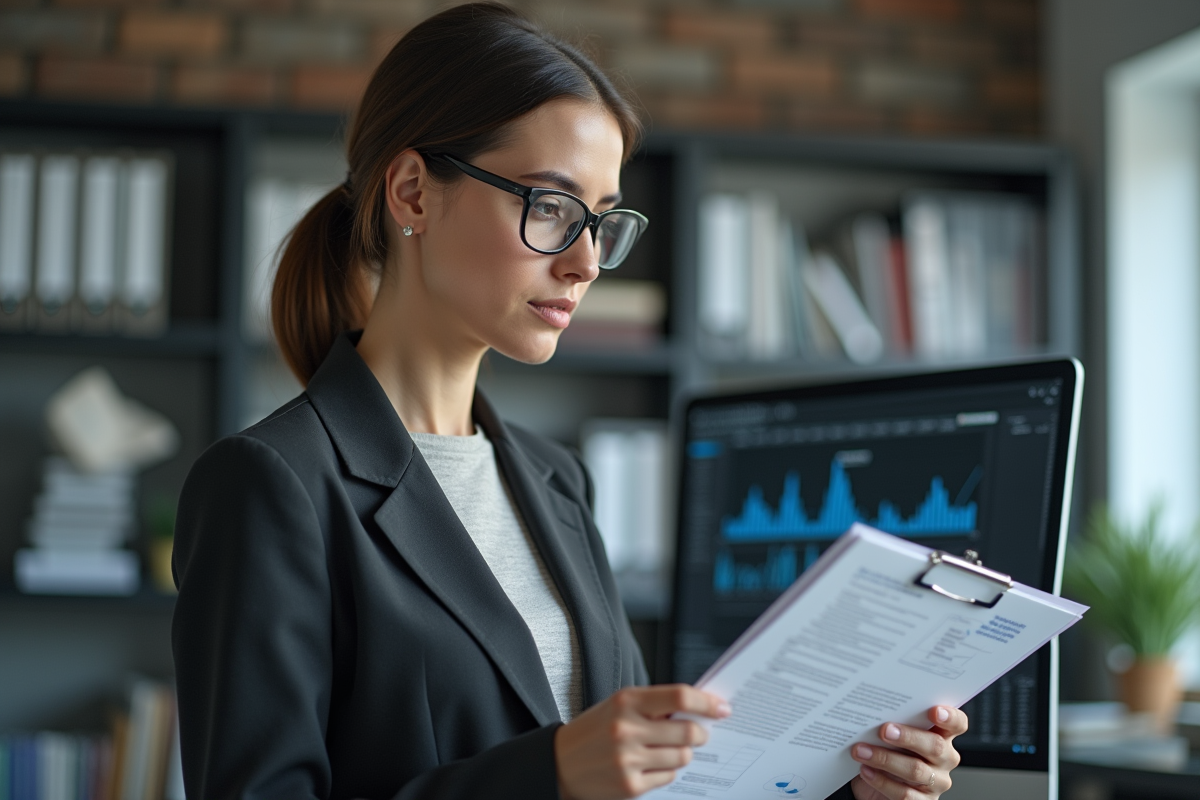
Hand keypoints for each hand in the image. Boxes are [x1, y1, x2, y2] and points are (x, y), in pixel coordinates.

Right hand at [554, 684, 731, 799]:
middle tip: (699, 732)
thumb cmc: (596, 730)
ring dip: (682, 753)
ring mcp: (628, 760)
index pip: (679, 697)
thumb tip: (699, 709)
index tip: (721, 708)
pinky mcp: (630, 786)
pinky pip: (668, 777)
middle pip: (688, 731)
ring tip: (666, 749)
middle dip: (700, 733)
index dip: (707, 703)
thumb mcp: (620, 705)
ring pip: (682, 757)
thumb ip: (655, 705)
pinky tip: (649, 765)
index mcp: (626, 702)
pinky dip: (666, 771)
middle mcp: (626, 730)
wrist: (559, 762)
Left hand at [849, 705, 967, 799]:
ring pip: (916, 770)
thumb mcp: (893, 734)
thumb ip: (894, 722)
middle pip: (936, 746)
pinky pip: (904, 794)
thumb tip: (875, 710)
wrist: (875, 782)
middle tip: (884, 730)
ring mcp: (936, 782)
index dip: (950, 717)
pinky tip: (866, 771)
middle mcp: (944, 759)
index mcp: (942, 736)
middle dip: (908, 737)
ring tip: (862, 750)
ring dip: (885, 759)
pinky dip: (882, 781)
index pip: (957, 724)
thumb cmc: (888, 750)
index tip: (934, 711)